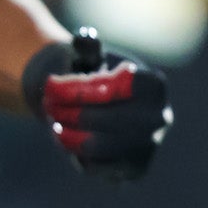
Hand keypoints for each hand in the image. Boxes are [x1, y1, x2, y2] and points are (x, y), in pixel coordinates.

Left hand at [25, 29, 171, 181]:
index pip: (118, 89)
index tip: (53, 86)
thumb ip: (86, 47)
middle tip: (46, 106)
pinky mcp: (135, 169)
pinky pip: (97, 167)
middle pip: (109, 120)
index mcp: (154, 85)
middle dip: (71, 113)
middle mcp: (160, 117)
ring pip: (99, 146)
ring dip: (68, 135)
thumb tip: (84, 37)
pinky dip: (75, 153)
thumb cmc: (91, 77)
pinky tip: (67, 138)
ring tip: (53, 122)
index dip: (81, 89)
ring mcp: (150, 146)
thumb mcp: (87, 58)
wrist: (98, 109)